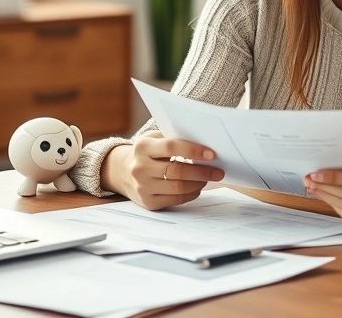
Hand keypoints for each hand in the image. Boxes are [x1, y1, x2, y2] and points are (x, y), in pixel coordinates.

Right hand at [101, 132, 225, 209]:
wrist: (123, 172)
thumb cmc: (148, 152)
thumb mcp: (154, 139)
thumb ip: (174, 139)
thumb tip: (206, 143)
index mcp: (143, 146)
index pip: (171, 147)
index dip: (193, 151)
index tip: (212, 154)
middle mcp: (140, 167)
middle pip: (177, 170)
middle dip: (202, 172)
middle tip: (218, 171)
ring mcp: (142, 186)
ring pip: (178, 187)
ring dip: (198, 183)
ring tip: (208, 178)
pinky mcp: (148, 202)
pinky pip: (175, 199)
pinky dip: (191, 194)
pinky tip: (197, 188)